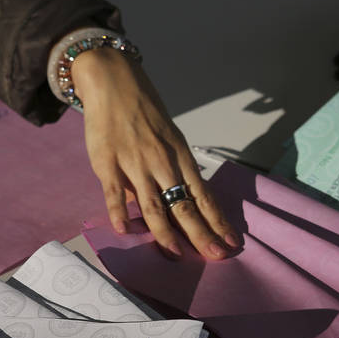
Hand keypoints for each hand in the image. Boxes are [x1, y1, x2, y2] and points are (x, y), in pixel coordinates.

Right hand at [72, 47, 239, 259]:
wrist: (114, 82)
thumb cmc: (144, 111)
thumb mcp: (168, 137)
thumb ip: (170, 170)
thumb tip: (174, 203)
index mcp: (180, 156)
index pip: (203, 195)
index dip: (217, 220)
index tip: (231, 242)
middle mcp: (162, 162)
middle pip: (184, 205)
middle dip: (201, 232)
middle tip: (215, 256)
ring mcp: (135, 163)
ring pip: (153, 205)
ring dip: (166, 232)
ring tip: (177, 254)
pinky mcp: (108, 162)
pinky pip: (115, 192)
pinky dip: (119, 212)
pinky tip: (126, 231)